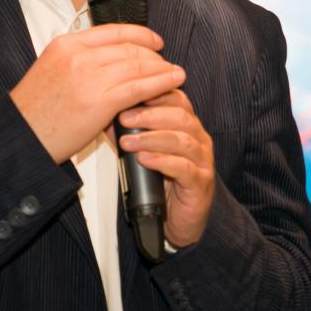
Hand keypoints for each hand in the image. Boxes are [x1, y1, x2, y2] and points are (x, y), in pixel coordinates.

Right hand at [11, 25, 185, 164]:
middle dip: (154, 56)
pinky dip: (160, 84)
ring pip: (137, 65)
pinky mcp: (100, 102)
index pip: (113, 31)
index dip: (140, 34)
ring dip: (162, 69)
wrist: (21, 137)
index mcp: (66, 45)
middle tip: (166, 64)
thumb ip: (79, 61)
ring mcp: (89, 78)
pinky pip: (139, 87)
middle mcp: (78, 56)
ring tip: (176, 74)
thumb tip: (110, 64)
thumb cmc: (34, 112)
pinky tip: (172, 83)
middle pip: (129, 48)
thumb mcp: (51, 71)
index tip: (155, 41)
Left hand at [116, 88, 214, 247]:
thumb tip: (107, 118)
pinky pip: (184, 168)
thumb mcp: (147, 151)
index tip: (133, 91)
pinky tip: (145, 159)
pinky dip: (162, 161)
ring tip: (128, 142)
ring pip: (183, 141)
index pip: (177, 100)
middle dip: (150, 114)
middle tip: (124, 118)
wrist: (180, 218)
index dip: (157, 93)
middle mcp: (199, 140)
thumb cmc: (165, 181)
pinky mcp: (200, 183)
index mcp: (188, 127)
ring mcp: (202, 161)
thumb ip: (132, 133)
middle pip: (181, 117)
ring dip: (152, 138)